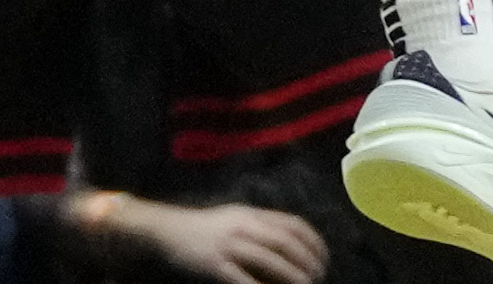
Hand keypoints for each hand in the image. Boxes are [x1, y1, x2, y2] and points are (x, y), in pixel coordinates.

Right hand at [127, 206, 329, 283]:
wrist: (168, 230)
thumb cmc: (206, 226)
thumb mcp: (237, 217)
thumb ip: (262, 225)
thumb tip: (290, 241)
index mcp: (252, 214)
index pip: (292, 224)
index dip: (313, 241)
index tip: (324, 257)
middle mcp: (244, 227)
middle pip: (285, 242)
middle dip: (307, 260)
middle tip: (319, 275)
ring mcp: (229, 246)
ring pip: (269, 260)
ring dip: (292, 275)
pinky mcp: (214, 265)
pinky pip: (242, 280)